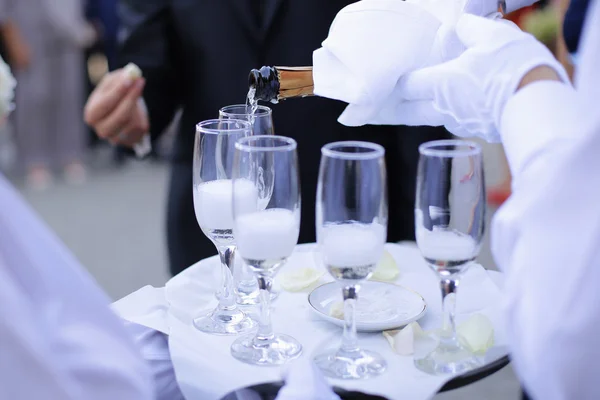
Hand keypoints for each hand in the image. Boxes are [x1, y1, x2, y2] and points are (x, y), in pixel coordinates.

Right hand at [84, 69, 148, 146]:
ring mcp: (116, 137)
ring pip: (132, 122)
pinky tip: (138, 109)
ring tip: (138, 91)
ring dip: (138, 104)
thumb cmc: (114, 97)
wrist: (123, 115)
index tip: (129, 78)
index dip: (118, 91)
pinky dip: (142, 113)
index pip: (105, 104)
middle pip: (120, 117)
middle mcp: (102, 129)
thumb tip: (129, 74)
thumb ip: (118, 78)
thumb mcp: (111, 84)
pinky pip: (140, 127)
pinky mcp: (130, 141)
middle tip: (140, 81)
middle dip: (131, 98)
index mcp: (92, 114)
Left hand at [384, 14, 567, 141]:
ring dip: (432, 110)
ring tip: (436, 98)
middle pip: (411, 114)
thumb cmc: (513, 67)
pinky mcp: (481, 133)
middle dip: (401, 108)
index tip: (397, 77)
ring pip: (437, 119)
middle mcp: (445, 109)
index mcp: (441, 84)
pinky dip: (459, 114)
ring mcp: (463, 125)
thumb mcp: (492, 35)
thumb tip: (459, 25)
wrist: (540, 104)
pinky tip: (469, 104)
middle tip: (395, 103)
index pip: (407, 85)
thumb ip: (469, 28)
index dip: (400, 81)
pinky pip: (462, 123)